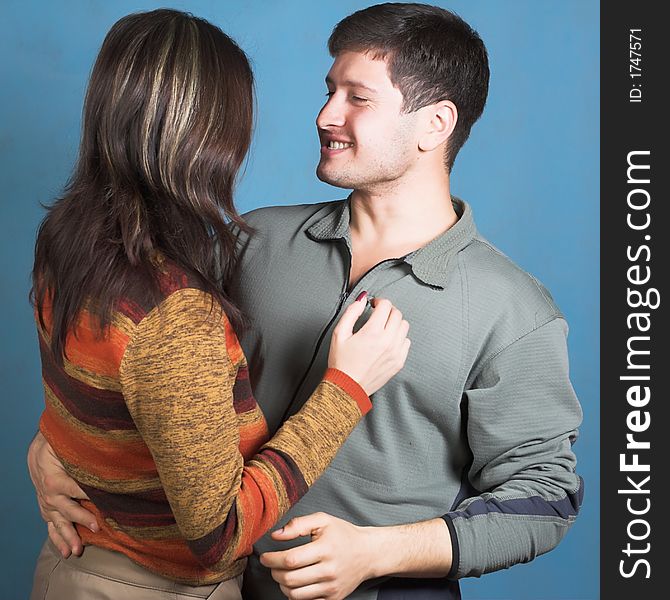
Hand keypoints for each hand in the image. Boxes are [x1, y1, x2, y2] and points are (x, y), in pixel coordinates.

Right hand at [27, 432, 97, 556]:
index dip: (90, 496)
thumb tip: (103, 461)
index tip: (105, 503)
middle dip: (83, 519)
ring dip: (69, 537)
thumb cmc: (57, 448)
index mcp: (54, 479)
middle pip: (68, 510)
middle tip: (96, 527)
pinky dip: (58, 539)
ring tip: (77, 551)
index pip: (76, 489)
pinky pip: (51, 526)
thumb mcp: (68, 447)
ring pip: (58, 523)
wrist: (39, 452)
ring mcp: (47, 504)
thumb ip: (83, 455)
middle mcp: (49, 495)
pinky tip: (65, 550)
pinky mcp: (47, 509)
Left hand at [261, 512, 373, 599]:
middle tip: (272, 565)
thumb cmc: (342, 534)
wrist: (368, 553)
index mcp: (325, 549)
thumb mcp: (322, 520)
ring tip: (283, 573)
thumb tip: (276, 535)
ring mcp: (331, 587)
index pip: (291, 559)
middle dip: (274, 572)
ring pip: (295, 594)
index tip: (265, 556)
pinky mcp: (333, 599)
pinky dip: (295, 595)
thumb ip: (298, 525)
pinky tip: (296, 583)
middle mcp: (329, 570)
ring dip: (282, 585)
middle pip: (290, 579)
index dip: (272, 559)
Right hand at [328, 294, 409, 394]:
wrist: (348, 387)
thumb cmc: (342, 363)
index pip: (385, 305)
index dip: (379, 301)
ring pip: (404, 326)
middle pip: (397, 314)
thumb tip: (362, 300)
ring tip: (384, 327)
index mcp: (373, 332)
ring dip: (395, 323)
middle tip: (379, 314)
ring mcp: (395, 352)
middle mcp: (387, 341)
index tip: (374, 305)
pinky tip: (388, 340)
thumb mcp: (339, 334)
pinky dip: (399, 338)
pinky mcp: (399, 362)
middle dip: (387, 310)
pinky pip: (406, 342)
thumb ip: (351, 313)